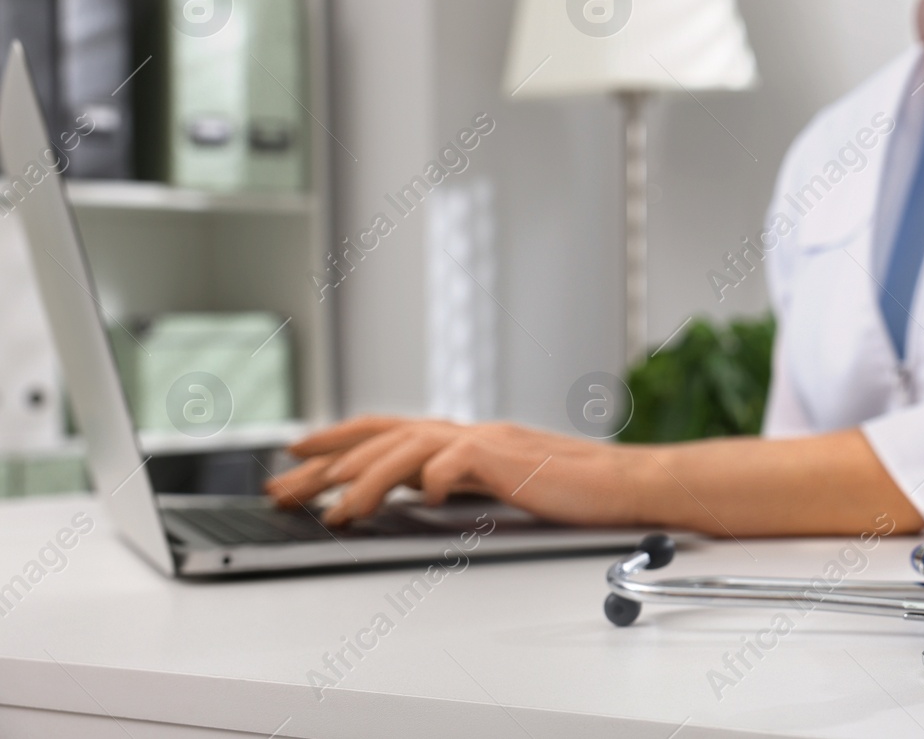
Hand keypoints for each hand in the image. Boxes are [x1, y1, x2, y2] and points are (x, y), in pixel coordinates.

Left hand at [264, 416, 639, 525]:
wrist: (627, 484)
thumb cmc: (575, 489)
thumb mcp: (502, 485)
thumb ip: (460, 479)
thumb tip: (416, 489)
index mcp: (465, 437)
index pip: (387, 430)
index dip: (338, 441)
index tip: (296, 456)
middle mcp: (470, 431)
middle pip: (382, 438)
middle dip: (326, 463)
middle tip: (283, 486)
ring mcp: (489, 441)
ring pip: (408, 447)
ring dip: (365, 478)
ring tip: (334, 508)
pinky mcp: (511, 458)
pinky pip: (459, 460)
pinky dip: (434, 476)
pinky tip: (420, 496)